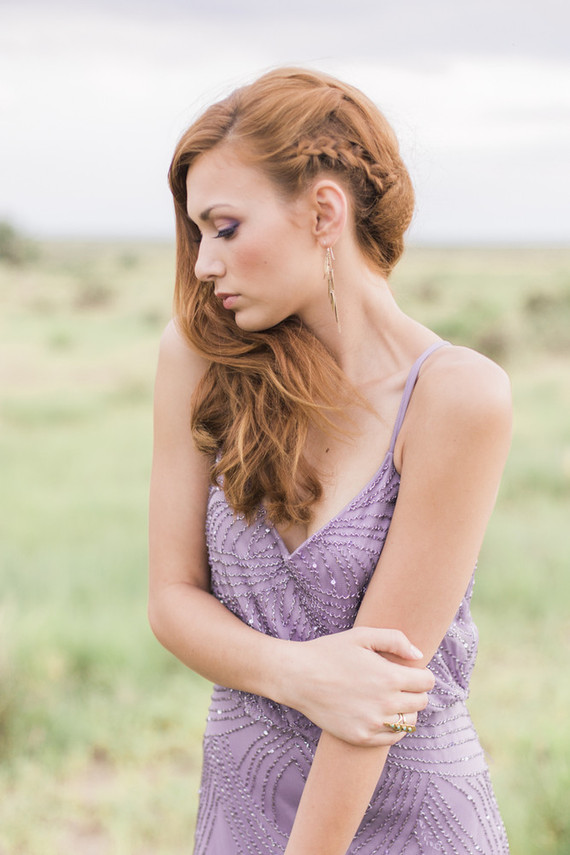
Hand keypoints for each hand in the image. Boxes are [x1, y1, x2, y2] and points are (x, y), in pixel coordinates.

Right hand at [281, 627, 433, 746]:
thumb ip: (395, 639)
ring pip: (410, 723)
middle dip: (415, 691)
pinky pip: (392, 738)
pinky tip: (382, 715)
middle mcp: (385, 703)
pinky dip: (394, 728)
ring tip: (391, 700)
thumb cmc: (330, 652)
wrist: (298, 677)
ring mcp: (373, 723)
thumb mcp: (362, 635)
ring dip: (406, 711)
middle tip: (400, 684)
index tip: (411, 672)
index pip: (427, 682)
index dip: (422, 675)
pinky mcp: (361, 737)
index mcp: (389, 677)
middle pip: (421, 703)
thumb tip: (418, 656)